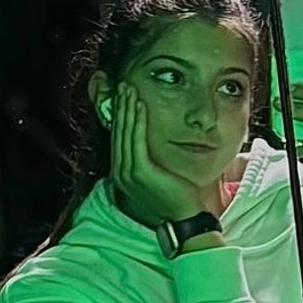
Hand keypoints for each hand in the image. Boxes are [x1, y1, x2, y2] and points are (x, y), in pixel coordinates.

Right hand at [109, 85, 208, 226]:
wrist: (184, 217)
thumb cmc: (174, 196)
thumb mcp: (156, 174)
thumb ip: (147, 158)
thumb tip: (147, 138)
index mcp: (122, 173)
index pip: (118, 137)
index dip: (119, 114)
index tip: (123, 95)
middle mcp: (120, 173)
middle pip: (118, 132)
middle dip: (121, 106)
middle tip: (123, 84)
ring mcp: (128, 173)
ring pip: (126, 133)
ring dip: (127, 108)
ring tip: (130, 89)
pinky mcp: (140, 172)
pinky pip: (137, 141)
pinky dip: (138, 121)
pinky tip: (140, 105)